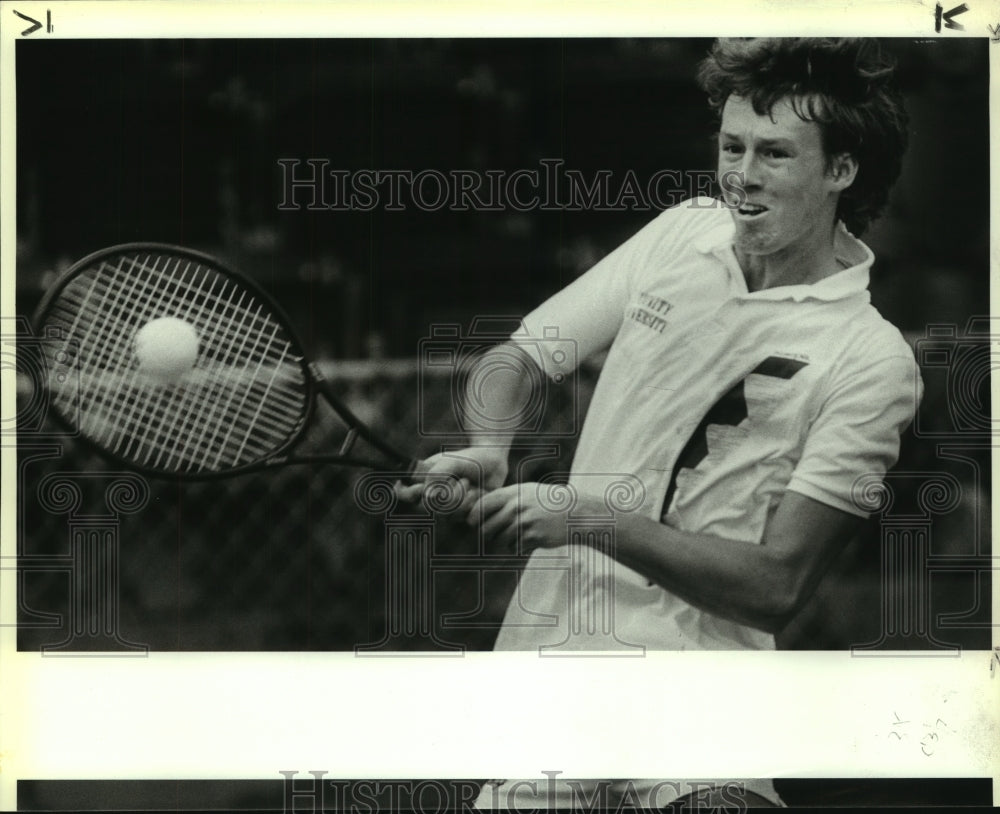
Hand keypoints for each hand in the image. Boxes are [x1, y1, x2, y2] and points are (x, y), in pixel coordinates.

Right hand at [395, 446, 508, 514]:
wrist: (493, 463)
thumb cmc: (469, 459)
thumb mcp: (451, 461)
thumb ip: (437, 476)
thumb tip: (428, 497)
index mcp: (423, 481)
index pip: (402, 494)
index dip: (409, 494)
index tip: (421, 487)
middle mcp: (433, 498)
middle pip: (428, 509)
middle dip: (448, 493)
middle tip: (460, 479)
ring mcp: (448, 510)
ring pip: (448, 516)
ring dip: (463, 496)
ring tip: (470, 483)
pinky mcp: (464, 517)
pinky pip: (465, 518)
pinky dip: (474, 502)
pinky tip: (479, 492)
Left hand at [470, 482, 602, 550]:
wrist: (575, 512)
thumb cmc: (547, 502)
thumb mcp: (527, 491)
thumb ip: (506, 497)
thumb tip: (479, 507)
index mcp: (514, 493)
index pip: (484, 505)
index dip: (473, 515)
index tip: (472, 521)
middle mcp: (517, 507)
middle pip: (486, 527)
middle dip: (485, 533)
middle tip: (490, 534)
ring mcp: (525, 522)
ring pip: (499, 540)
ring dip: (503, 542)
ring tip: (514, 536)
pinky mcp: (533, 537)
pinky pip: (514, 547)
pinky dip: (517, 547)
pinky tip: (528, 539)